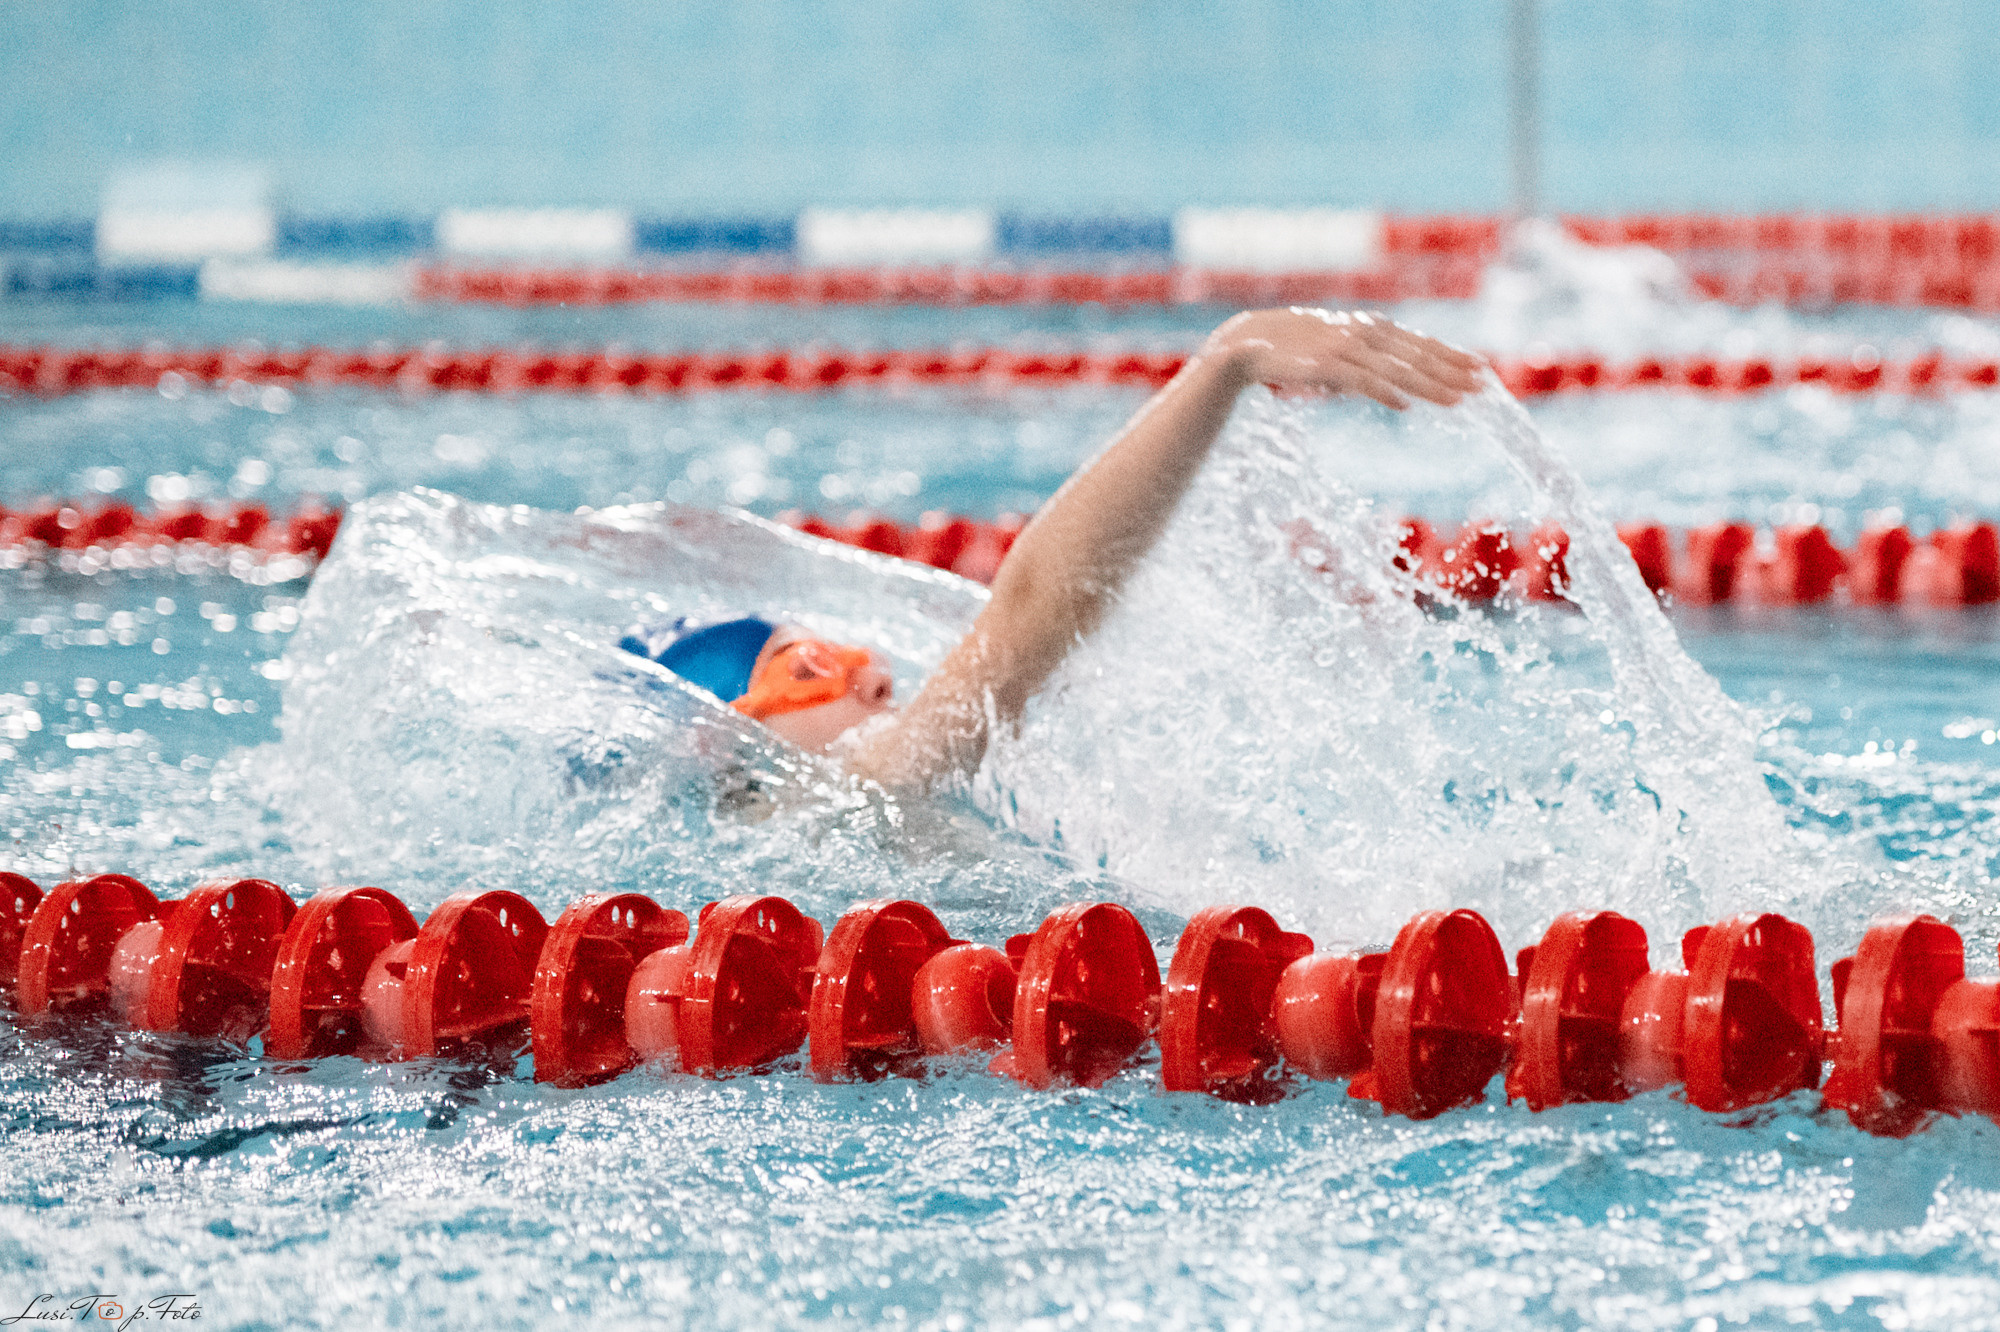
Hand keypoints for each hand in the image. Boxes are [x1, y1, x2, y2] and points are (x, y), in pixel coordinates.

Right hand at [1205, 307, 1484, 408]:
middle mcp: (1361, 333)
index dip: (1451, 355)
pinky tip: (1404, 405)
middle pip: (1416, 354)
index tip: (1481, 369)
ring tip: (1457, 399)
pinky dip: (1384, 392)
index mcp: (1367, 327)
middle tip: (1482, 385)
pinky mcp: (1324, 366)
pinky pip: (1361, 382)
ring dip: (1429, 384)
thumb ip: (1366, 364)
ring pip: (1397, 368)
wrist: (1244, 346)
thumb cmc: (1292, 352)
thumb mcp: (1336, 353)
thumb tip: (1396, 390)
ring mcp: (1343, 348)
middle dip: (1452, 370)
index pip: (1419, 342)